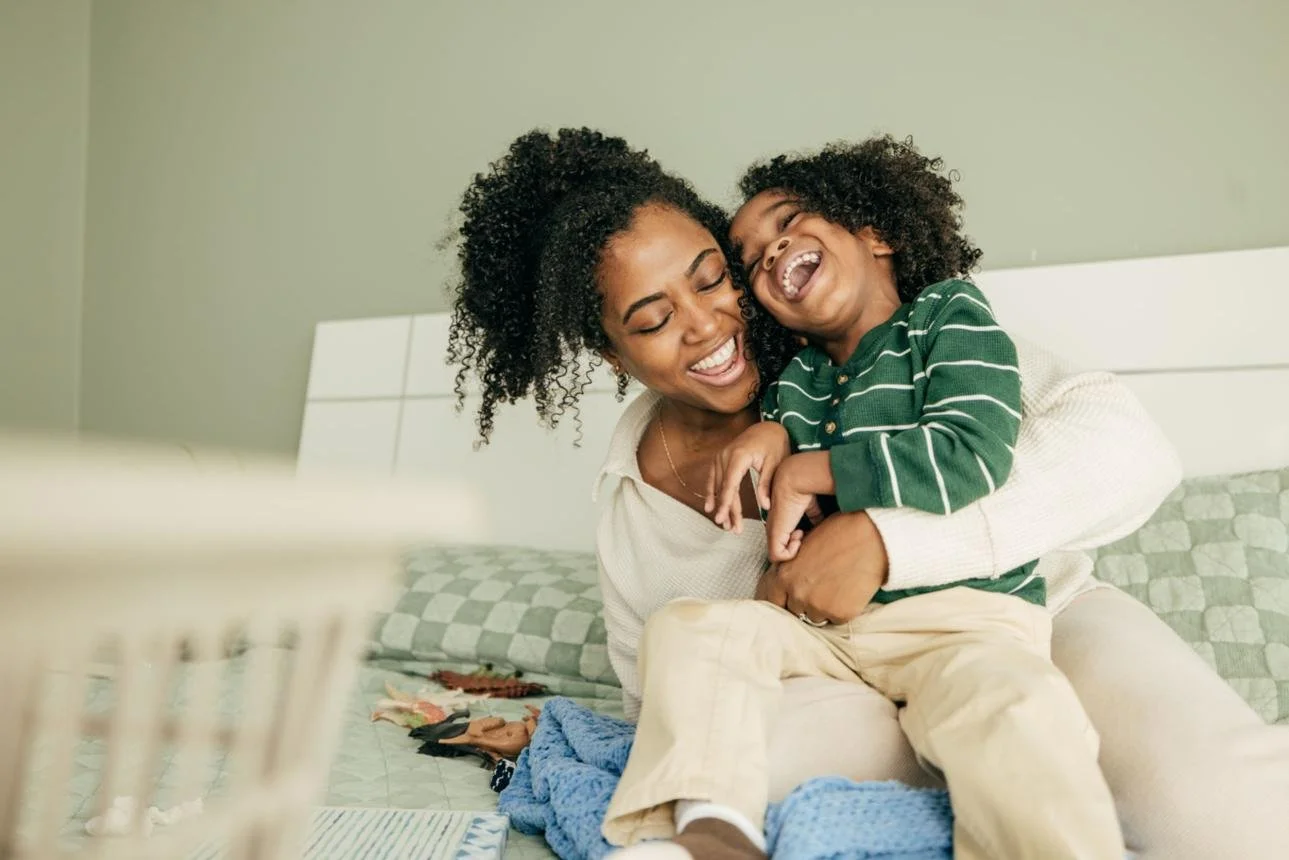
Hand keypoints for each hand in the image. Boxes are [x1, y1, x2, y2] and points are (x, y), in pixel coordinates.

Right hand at [705, 422, 789, 532]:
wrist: (767, 428)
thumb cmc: (774, 444)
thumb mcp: (775, 463)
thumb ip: (767, 483)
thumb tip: (765, 506)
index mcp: (739, 456)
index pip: (730, 485)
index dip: (727, 504)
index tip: (723, 519)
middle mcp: (725, 456)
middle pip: (723, 488)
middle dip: (726, 510)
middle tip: (731, 529)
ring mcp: (720, 456)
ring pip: (717, 485)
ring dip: (719, 505)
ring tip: (724, 524)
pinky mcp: (720, 458)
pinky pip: (713, 478)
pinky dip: (711, 492)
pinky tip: (710, 506)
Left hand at [757, 510, 888, 623]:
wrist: (873, 539)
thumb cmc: (840, 533)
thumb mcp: (805, 544)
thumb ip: (792, 564)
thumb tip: (785, 576)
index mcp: (785, 575)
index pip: (772, 599)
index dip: (782, 599)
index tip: (789, 599)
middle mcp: (798, 594)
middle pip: (794, 611)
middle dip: (803, 603)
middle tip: (819, 591)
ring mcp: (819, 606)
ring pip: (815, 618)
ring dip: (822, 608)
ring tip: (836, 589)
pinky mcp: (840, 614)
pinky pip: (835, 620)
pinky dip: (841, 610)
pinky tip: (849, 592)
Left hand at [765, 456, 818, 561]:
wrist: (795, 481)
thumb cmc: (803, 490)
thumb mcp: (811, 508)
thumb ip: (815, 517)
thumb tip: (824, 524)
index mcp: (779, 523)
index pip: (781, 543)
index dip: (793, 544)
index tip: (804, 532)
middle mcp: (773, 529)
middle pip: (778, 552)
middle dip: (793, 550)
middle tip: (803, 536)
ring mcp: (772, 532)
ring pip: (776, 556)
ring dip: (792, 551)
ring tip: (800, 534)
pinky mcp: (775, 534)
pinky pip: (777, 556)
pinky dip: (790, 552)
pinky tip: (798, 535)